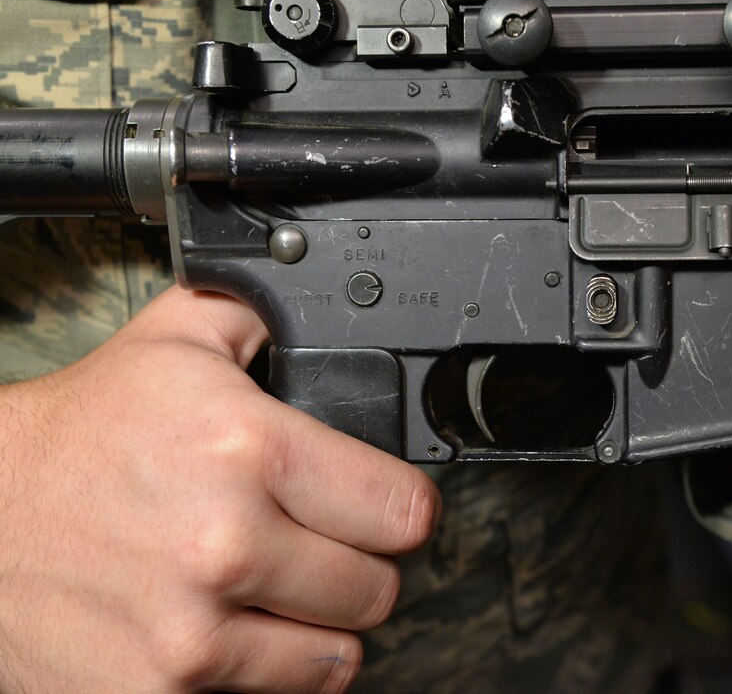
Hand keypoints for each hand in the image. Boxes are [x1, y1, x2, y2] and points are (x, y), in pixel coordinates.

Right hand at [0, 287, 439, 692]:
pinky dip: (271, 664)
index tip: (383, 507)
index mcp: (249, 448)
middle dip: (360, 563)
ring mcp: (193, 630)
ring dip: (320, 621)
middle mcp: (227, 543)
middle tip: (318, 542)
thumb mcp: (179, 339)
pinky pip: (278, 692)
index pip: (404, 511)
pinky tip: (238, 621)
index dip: (401, 506)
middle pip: (379, 588)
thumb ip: (270, 320)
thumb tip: (338, 323)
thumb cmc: (80, 433)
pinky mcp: (163, 689)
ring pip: (339, 653)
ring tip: (278, 584)